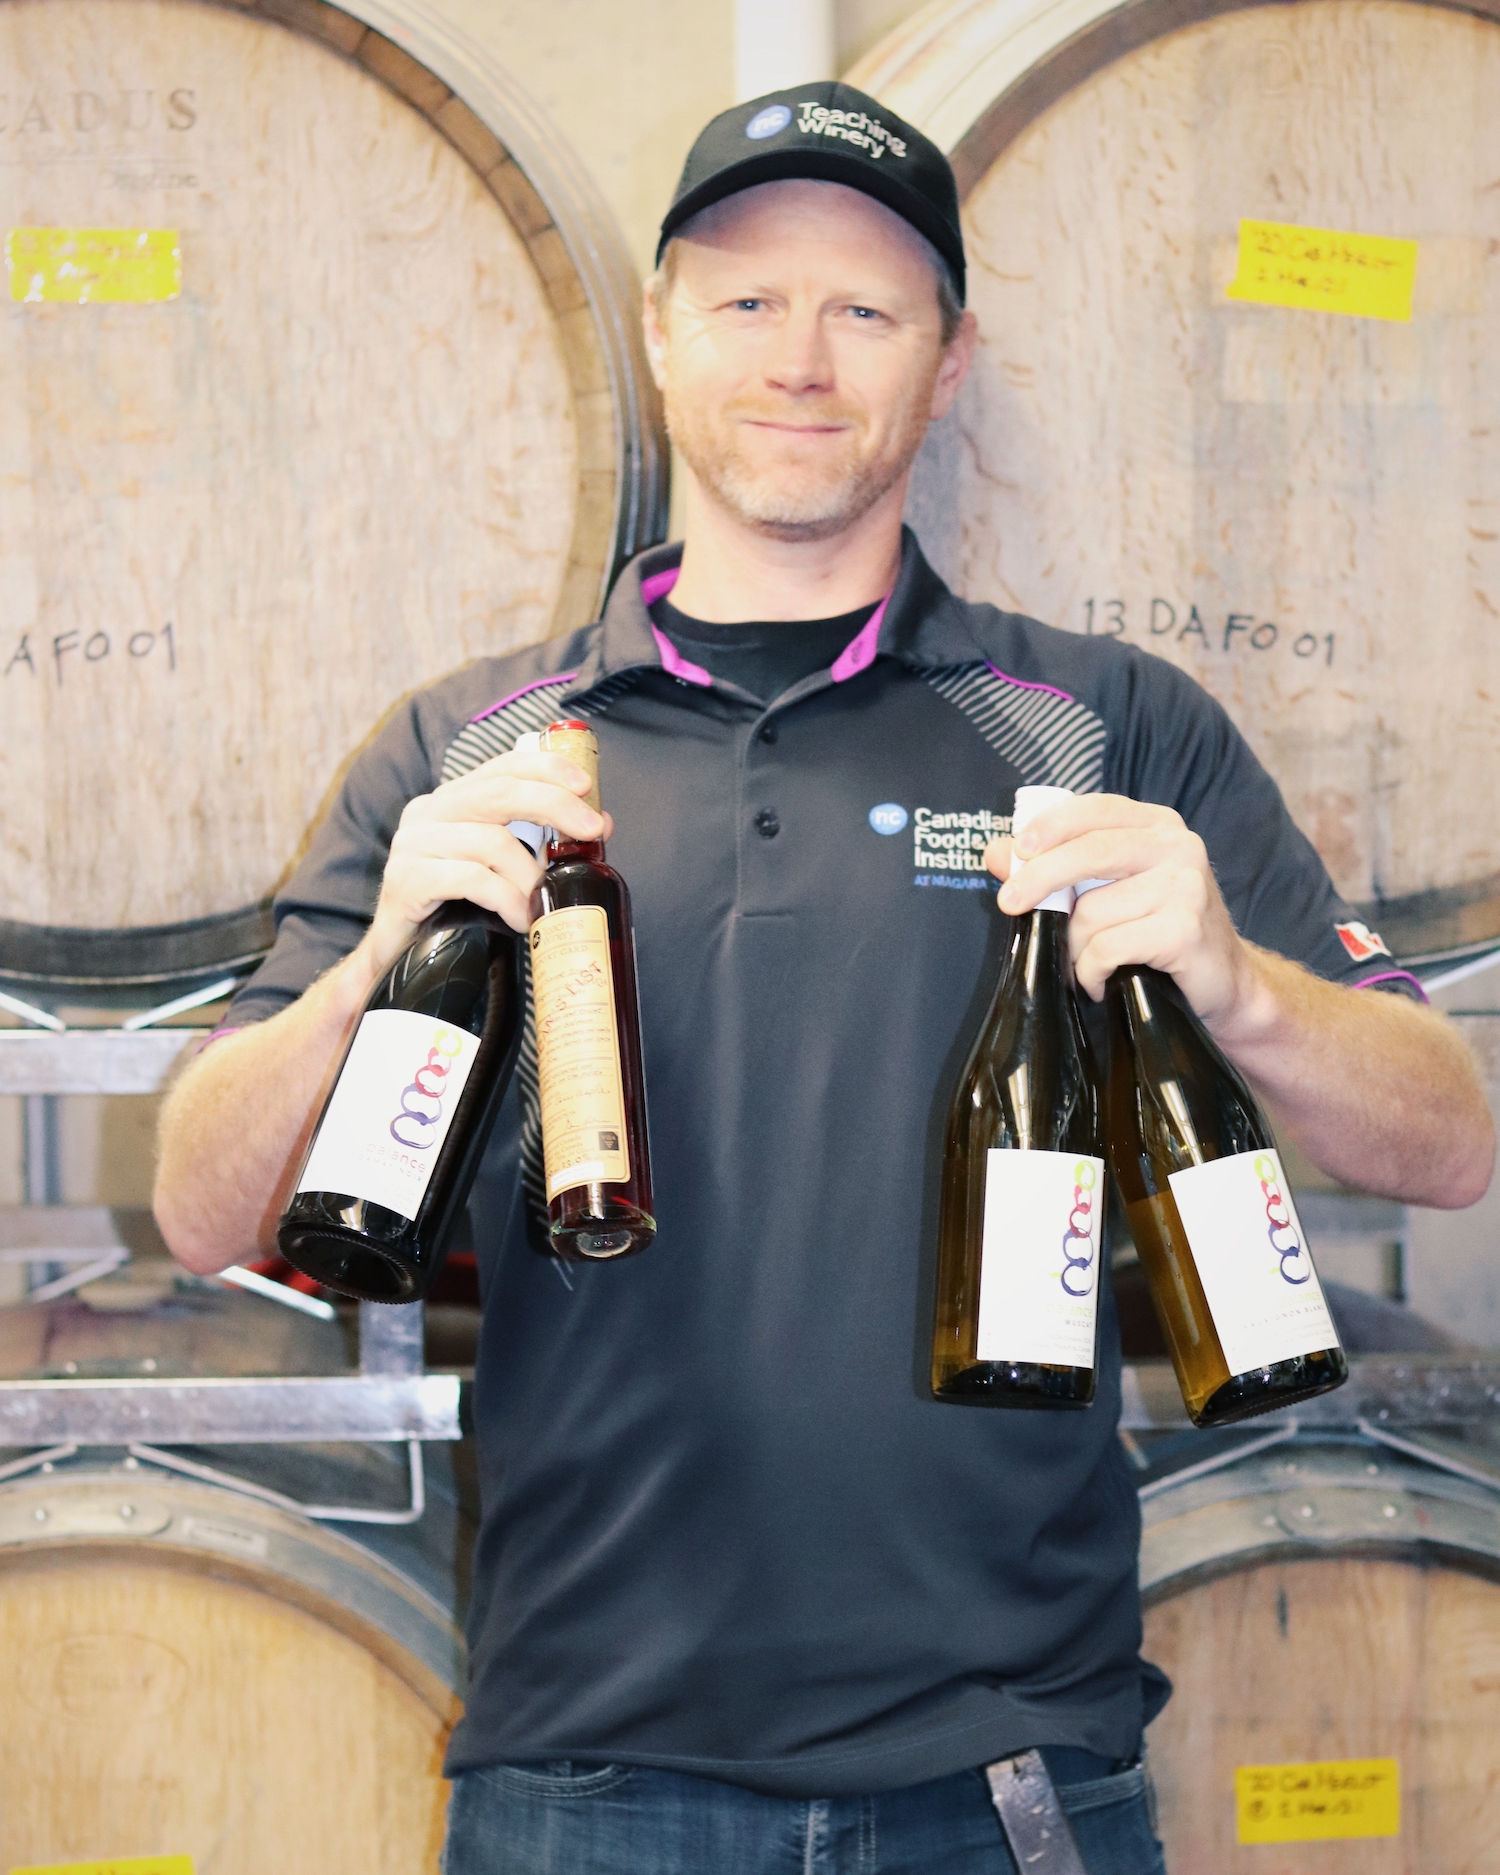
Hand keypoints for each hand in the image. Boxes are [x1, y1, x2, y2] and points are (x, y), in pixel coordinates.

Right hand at [364, 746, 611, 969]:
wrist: (397, 953)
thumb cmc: (454, 906)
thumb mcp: (498, 866)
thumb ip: (539, 842)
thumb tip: (600, 823)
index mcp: (452, 801)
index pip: (502, 767)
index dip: (547, 768)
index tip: (586, 784)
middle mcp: (428, 812)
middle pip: (501, 793)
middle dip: (555, 806)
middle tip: (592, 830)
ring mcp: (413, 844)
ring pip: (492, 842)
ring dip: (530, 876)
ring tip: (541, 904)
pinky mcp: (406, 879)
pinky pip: (472, 879)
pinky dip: (506, 899)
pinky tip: (518, 918)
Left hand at [984, 793, 1255, 1021]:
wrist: (1224, 984)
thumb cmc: (1157, 932)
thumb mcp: (1109, 891)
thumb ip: (1056, 867)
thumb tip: (995, 853)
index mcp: (1158, 826)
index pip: (1094, 810)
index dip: (1049, 826)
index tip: (1015, 850)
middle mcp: (1178, 847)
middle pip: (1089, 853)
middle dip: (1039, 879)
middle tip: (1007, 905)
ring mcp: (1186, 887)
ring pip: (1092, 913)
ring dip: (1073, 948)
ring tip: (1084, 963)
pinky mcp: (1184, 930)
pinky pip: (1108, 949)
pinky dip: (1091, 972)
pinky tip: (1102, 982)